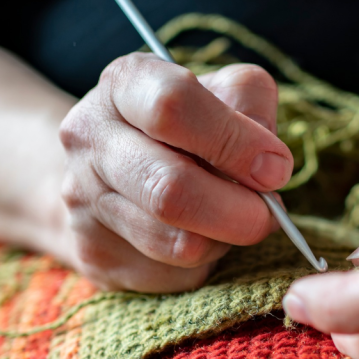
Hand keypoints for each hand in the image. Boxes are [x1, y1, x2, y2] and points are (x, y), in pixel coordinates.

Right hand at [58, 56, 292, 291]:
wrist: (112, 172)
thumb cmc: (187, 127)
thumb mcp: (222, 93)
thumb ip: (251, 105)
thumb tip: (269, 164)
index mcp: (124, 84)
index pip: (173, 106)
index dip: (236, 142)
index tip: (275, 168)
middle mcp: (90, 137)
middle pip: (171, 189)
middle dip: (241, 211)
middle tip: (269, 213)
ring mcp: (84, 200)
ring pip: (177, 243)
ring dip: (225, 238)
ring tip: (232, 219)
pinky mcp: (95, 255)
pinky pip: (174, 275)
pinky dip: (204, 262)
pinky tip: (199, 236)